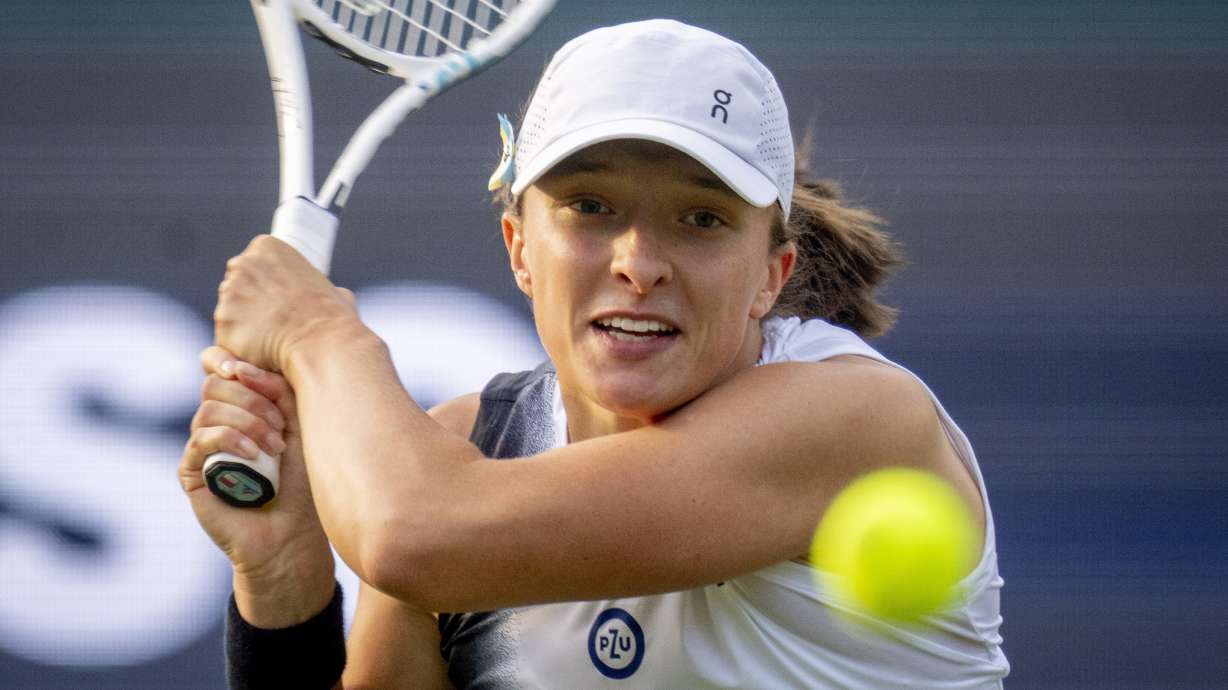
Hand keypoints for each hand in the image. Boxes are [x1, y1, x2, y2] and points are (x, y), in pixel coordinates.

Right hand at [179, 345, 334, 624]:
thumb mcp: (301, 425)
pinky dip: (230, 439)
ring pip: (209, 408)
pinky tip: (254, 454)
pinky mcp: (191, 472)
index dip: (230, 360)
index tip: (251, 369)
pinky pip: (200, 440)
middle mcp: (216, 421)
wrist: (294, 532)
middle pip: (215, 383)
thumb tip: (247, 365)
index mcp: (241, 404)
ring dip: (247, 420)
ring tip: (275, 447)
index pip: (218, 364)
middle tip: (281, 425)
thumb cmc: (303, 478)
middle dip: (252, 397)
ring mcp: (201, 446)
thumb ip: (279, 390)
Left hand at [213, 234, 358, 372]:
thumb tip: (329, 296)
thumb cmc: (332, 316)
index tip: (280, 301)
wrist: (322, 342)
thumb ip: (318, 286)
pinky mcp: (223, 322)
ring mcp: (229, 293)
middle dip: (250, 302)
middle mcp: (242, 264)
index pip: (255, 264)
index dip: (266, 285)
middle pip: (236, 284)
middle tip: (274, 322)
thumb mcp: (332, 287)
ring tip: (270, 338)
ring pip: (229, 310)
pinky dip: (240, 344)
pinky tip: (261, 349)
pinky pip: (227, 335)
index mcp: (266, 247)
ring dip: (243, 323)